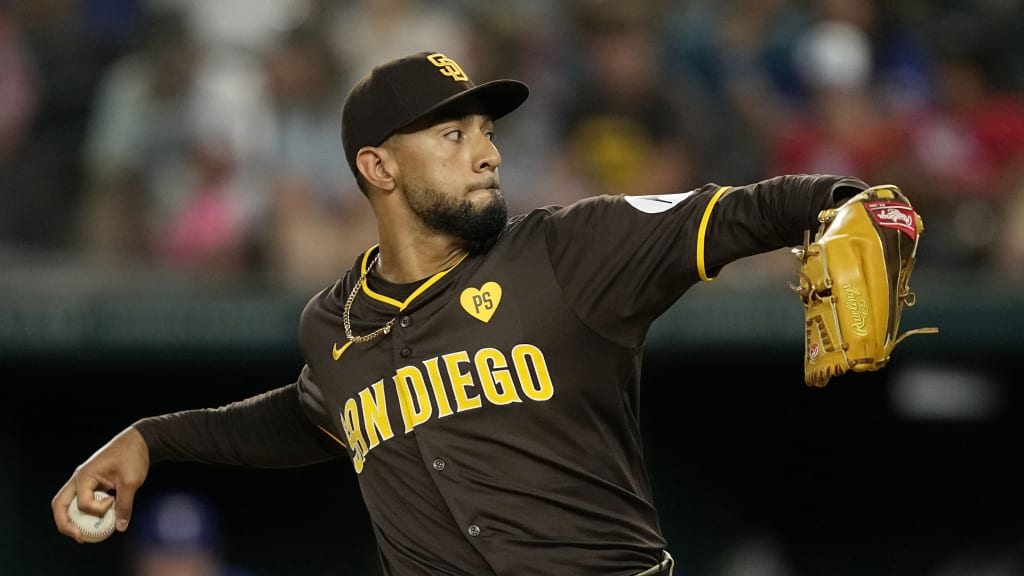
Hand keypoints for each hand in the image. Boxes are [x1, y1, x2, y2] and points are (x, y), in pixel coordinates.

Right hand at [51, 426, 149, 542]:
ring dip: (73, 519)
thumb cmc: (133, 457)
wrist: (139, 441)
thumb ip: (125, 505)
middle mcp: (79, 478)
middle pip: (60, 505)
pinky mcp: (90, 483)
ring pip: (67, 504)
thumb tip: (120, 527)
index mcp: (84, 476)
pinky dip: (84, 512)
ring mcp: (82, 480)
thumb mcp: (131, 482)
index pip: (83, 503)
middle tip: (79, 537)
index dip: (98, 510)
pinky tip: (95, 520)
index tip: (113, 501)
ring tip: (84, 533)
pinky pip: (80, 500)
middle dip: (65, 524)